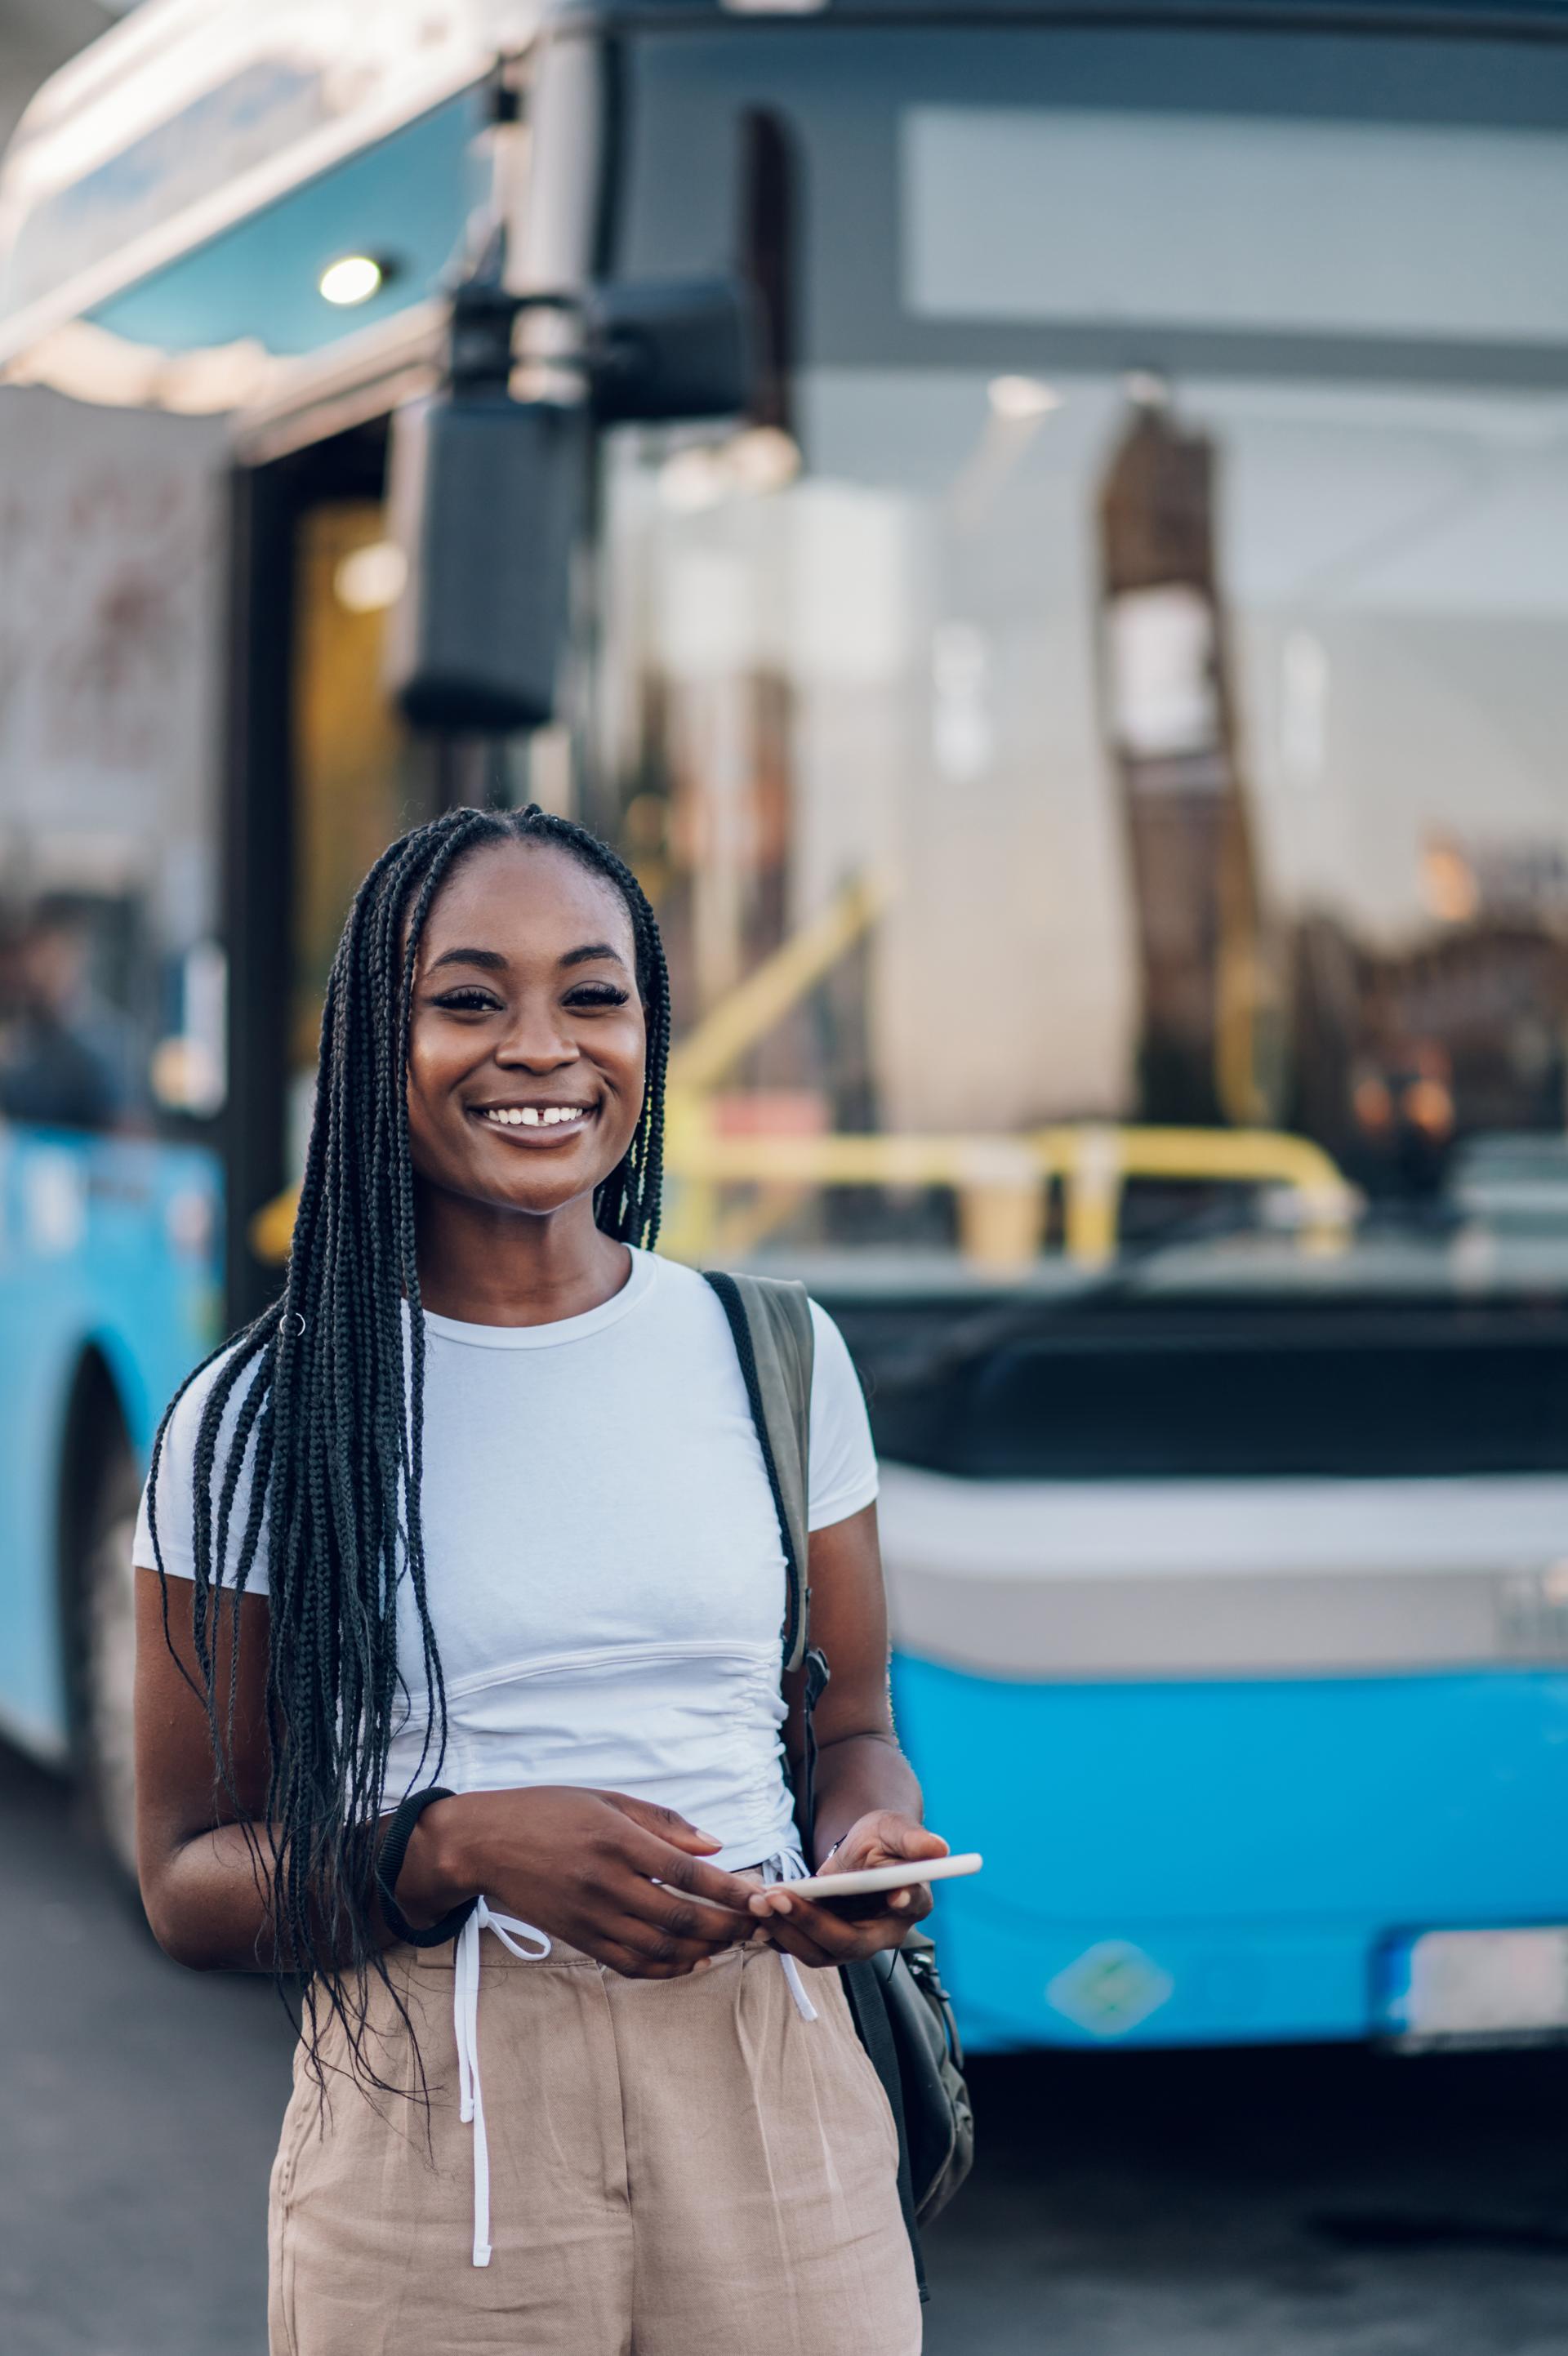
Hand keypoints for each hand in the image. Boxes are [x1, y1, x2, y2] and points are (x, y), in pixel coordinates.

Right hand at [399, 1786, 760, 1978]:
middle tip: (754, 1925)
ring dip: (702, 1951)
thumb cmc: (549, 1811)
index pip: (687, 1873)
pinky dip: (665, 1969)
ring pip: (659, 1948)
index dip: (729, 1890)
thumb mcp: (607, 1798)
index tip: (758, 1897)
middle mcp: (607, 1883)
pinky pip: (629, 1964)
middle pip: (680, 1918)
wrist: (485, 1843)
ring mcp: (591, 1916)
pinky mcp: (578, 1938)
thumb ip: (663, 1822)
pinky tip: (690, 1962)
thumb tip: (714, 1845)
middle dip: (726, 1927)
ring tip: (730, 1943)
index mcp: (618, 1841)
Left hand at [745, 1810, 949, 1968]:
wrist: (859, 1851)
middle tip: (778, 1897)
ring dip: (786, 1930)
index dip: (897, 1904)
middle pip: (849, 1942)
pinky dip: (776, 1934)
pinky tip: (755, 1914)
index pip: (906, 1910)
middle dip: (810, 1922)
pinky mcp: (826, 1942)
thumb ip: (912, 1838)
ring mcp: (852, 1942)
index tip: (890, 1894)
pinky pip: (800, 1948)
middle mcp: (883, 1932)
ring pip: (819, 1952)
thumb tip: (940, 1847)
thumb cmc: (881, 1837)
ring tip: (760, 1902)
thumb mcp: (893, 1828)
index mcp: (911, 1903)